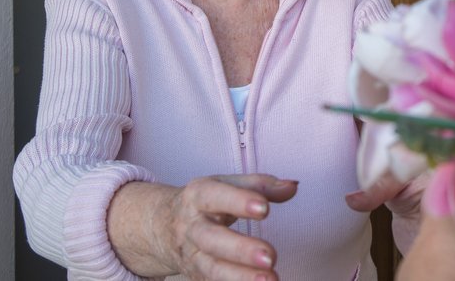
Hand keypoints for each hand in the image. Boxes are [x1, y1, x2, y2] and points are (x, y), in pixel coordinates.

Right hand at [109, 174, 297, 279]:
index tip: (265, 209)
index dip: (239, 202)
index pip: (216, 196)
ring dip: (240, 278)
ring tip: (270, 280)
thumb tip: (292, 186)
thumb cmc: (206, 202)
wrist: (163, 226)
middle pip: (212, 240)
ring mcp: (191, 256)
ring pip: (212, 270)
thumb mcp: (226, 184)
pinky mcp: (196, 276)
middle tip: (270, 257)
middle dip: (240, 250)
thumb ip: (260, 184)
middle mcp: (192, 227)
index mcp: (198, 196)